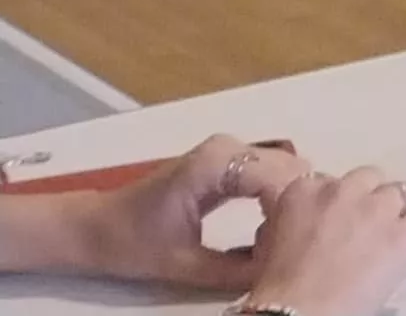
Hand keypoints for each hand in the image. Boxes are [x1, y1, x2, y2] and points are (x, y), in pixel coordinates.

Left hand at [24, 136, 306, 288]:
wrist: (95, 227)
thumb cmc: (130, 243)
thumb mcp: (182, 265)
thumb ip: (234, 271)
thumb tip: (279, 274)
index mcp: (216, 164)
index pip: (281, 181)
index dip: (290, 218)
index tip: (283, 252)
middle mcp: (230, 147)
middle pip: (292, 171)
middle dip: (295, 211)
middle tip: (281, 250)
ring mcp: (232, 150)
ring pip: (289, 171)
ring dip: (290, 206)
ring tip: (272, 243)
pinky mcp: (231, 160)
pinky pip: (273, 174)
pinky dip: (278, 201)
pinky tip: (265, 230)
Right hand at [246, 166, 405, 315]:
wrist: (299, 313)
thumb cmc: (277, 286)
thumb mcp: (270, 242)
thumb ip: (293, 218)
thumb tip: (305, 220)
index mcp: (304, 190)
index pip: (330, 181)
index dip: (336, 205)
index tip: (334, 225)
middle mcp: (343, 190)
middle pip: (369, 178)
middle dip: (368, 201)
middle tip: (362, 230)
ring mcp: (376, 209)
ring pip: (401, 192)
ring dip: (396, 212)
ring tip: (388, 238)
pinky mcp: (403, 233)